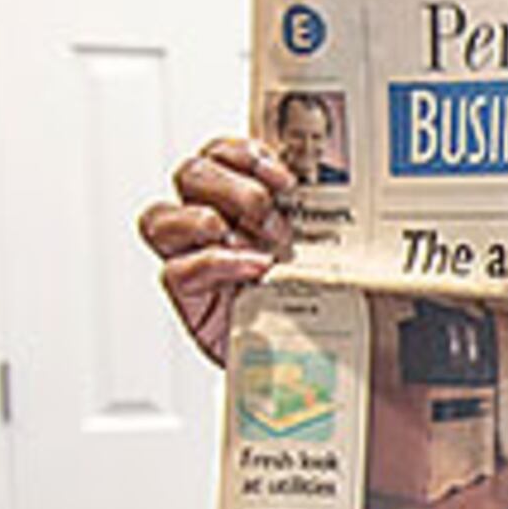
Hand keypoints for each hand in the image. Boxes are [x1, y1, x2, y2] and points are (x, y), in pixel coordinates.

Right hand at [136, 138, 300, 365]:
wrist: (296, 355)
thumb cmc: (303, 294)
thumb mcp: (315, 247)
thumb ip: (315, 216)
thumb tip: (346, 191)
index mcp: (233, 196)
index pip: (220, 153)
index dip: (246, 154)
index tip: (284, 176)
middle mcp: (203, 219)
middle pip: (190, 174)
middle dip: (234, 186)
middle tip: (271, 213)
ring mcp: (187, 255)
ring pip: (161, 217)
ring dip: (209, 220)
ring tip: (257, 242)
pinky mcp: (184, 294)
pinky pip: (178, 270)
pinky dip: (217, 263)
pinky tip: (252, 268)